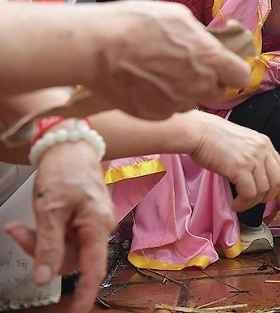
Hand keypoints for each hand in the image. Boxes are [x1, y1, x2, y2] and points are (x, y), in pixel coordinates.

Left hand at [4, 140, 113, 312]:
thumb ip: (47, 245)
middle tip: (17, 232)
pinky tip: (34, 218)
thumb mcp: (49, 208)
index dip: (85, 293)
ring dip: (39, 240)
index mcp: (96, 226)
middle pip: (70, 257)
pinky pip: (65, 234)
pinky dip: (46, 231)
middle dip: (41, 252)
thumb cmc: (65, 170)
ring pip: (64, 246)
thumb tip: (44, 276)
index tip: (77, 312)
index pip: (92, 269)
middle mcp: (100, 226)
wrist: (70, 145)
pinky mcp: (85, 216)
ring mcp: (93, 221)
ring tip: (21, 223)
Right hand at [90, 0, 249, 119]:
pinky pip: (168, 110)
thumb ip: (200, 36)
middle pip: (217, 93)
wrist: (96, 47)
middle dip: (209, 83)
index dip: (233, 71)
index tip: (225, 67)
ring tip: (161, 73)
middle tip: (190, 69)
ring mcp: (176, 103)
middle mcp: (198, 85)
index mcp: (210, 59)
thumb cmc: (136, 24)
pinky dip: (162, 100)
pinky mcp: (155, 115)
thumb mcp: (179, 16)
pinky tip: (146, 83)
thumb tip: (208, 43)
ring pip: (191, 102)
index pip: (241, 77)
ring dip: (184, 91)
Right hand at [186, 113, 279, 210]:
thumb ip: (253, 157)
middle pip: (277, 181)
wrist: (197, 132)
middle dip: (269, 198)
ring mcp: (252, 158)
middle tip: (256, 204)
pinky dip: (243, 203)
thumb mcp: (242, 143)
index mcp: (264, 143)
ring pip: (263, 190)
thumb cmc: (212, 138)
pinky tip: (234, 203)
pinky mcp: (240, 167)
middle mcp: (262, 150)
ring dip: (252, 203)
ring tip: (240, 204)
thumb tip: (256, 178)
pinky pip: (249, 193)